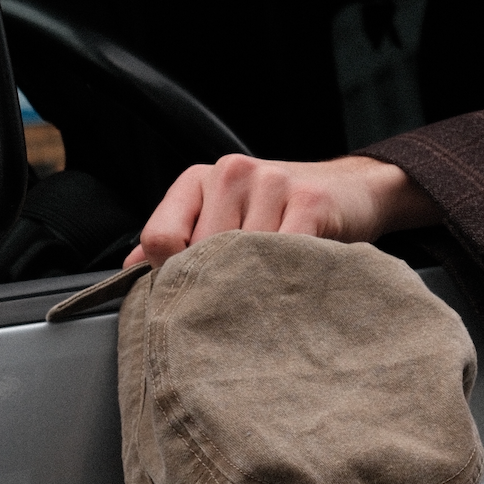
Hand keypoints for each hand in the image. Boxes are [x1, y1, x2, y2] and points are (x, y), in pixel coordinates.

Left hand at [123, 154, 439, 268]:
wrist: (354, 191)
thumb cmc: (285, 214)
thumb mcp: (226, 220)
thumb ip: (181, 243)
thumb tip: (129, 273)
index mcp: (199, 179)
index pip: (160, 237)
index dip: (171, 277)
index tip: (192, 298)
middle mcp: (231, 172)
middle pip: (201, 254)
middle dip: (217, 288)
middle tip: (235, 310)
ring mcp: (271, 182)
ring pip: (242, 259)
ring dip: (255, 288)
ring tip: (268, 297)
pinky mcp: (309, 200)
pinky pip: (283, 254)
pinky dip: (285, 280)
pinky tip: (293, 285)